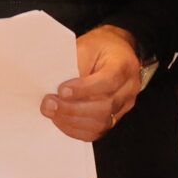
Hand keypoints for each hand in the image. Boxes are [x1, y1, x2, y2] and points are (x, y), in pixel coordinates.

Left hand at [43, 25, 142, 142]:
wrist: (115, 53)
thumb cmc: (99, 48)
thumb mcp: (86, 46)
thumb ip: (75, 64)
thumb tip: (55, 86)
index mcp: (124, 64)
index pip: (109, 81)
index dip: (84, 89)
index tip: (61, 91)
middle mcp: (129, 87)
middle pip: (106, 106)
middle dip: (73, 109)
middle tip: (48, 104)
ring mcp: (124, 104)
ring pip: (101, 122)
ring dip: (72, 121)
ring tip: (51, 112)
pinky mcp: (115, 117)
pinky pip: (97, 131)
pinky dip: (76, 130)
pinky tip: (61, 121)